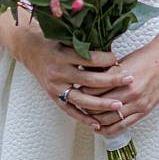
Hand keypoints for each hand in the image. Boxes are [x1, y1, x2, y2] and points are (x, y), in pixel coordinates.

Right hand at [0, 12, 131, 129]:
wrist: (29, 49)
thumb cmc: (52, 39)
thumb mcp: (66, 36)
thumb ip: (84, 42)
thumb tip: (111, 46)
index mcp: (62, 54)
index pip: (88, 59)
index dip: (105, 59)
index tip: (119, 60)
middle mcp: (58, 72)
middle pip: (89, 80)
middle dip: (111, 80)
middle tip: (129, 80)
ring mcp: (55, 87)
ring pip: (82, 99)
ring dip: (102, 103)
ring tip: (119, 105)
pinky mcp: (53, 96)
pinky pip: (70, 110)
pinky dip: (84, 118)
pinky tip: (98, 123)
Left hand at [86, 36, 158, 135]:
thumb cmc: (146, 57)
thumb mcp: (122, 61)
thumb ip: (106, 72)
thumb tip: (88, 78)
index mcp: (120, 76)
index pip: (93, 89)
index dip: (81, 91)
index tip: (75, 91)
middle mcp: (127, 91)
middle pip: (98, 105)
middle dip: (85, 107)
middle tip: (77, 106)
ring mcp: (136, 102)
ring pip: (108, 118)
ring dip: (95, 120)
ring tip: (87, 118)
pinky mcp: (144, 110)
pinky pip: (123, 125)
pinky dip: (109, 129)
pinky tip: (101, 128)